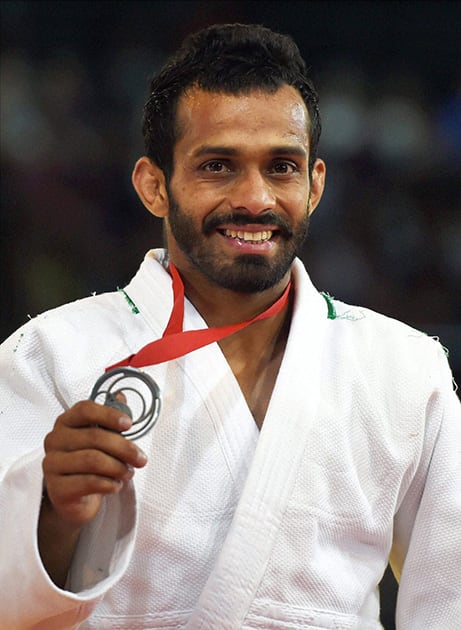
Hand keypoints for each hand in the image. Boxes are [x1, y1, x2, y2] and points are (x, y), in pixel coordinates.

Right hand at [42, 399, 147, 527]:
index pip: (85, 410)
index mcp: (66, 421)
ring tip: (128, 473)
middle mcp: (55, 439)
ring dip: (118, 467)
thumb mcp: (102, 437)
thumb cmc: (89, 462)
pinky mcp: (56, 488)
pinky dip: (109, 484)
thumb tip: (121, 397)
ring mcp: (52, 464)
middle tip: (141, 459)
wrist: (76, 498)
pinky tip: (116, 485)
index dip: (109, 415)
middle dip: (124, 448)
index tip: (129, 424)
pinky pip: (89, 482)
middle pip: (94, 437)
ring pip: (92, 460)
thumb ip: (110, 417)